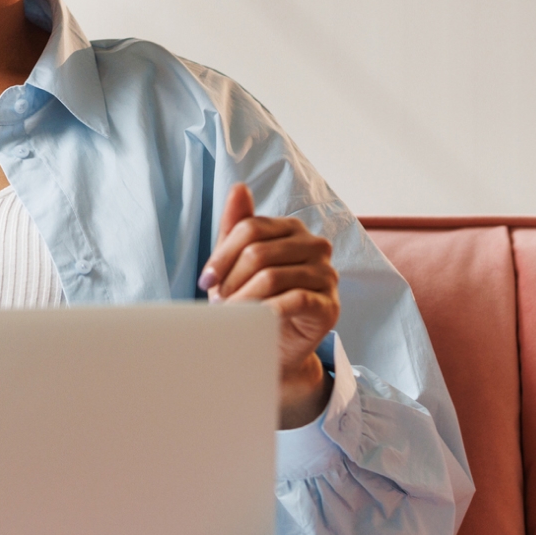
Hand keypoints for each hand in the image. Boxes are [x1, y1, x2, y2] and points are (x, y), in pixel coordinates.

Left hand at [199, 183, 339, 428]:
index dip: (222, 255)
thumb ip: (238, 226)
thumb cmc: (254, 299)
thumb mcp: (238, 262)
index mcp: (292, 229)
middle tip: (218, 302)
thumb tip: (239, 188)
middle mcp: (315, 246)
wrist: (274, 345)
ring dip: (243, 299)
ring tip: (230, 315)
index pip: (250, 228)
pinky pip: (294, 301)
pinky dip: (266, 311)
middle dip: (231, 279)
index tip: (206, 280)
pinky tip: (253, 321)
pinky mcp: (329, 305)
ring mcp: (327, 275)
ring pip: (272, 277)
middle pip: (259, 251)